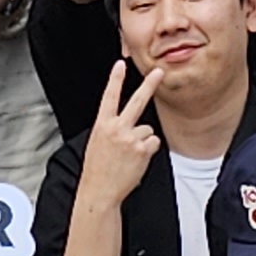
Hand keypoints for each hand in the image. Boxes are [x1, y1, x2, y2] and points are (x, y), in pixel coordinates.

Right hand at [75, 61, 162, 200]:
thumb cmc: (98, 169)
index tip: (121, 65)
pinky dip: (148, 150)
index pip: (109, 97)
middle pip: (136, 102)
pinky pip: (153, 142)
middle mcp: (116, 129)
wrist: (100, 191)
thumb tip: (130, 124)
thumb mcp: (97, 142)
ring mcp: (131, 139)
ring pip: (147, 130)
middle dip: (148, 85)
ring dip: (142, 141)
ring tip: (129, 155)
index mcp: (102, 125)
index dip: (115, 79)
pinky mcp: (142, 150)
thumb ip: (111, 129)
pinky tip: (136, 160)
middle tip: (158, 72)